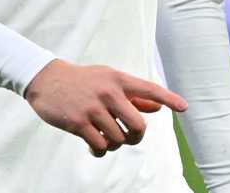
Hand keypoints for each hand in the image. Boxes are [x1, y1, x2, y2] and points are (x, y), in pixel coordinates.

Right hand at [24, 58, 187, 157]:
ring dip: (113, 144)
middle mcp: (108, 92)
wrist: (46, 79)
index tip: (184, 108)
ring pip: (118, 139)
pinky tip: (94, 145)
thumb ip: (133, 95)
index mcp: (118, 79)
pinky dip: (100, 151)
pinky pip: (100, 147)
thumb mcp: (107, 80)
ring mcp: (93, 108)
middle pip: (138, 126)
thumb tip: (158, 108)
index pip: (148, 89)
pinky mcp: (79, 122)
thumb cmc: (82, 80)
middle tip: (128, 136)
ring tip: (104, 138)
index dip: (168, 98)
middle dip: (136, 137)